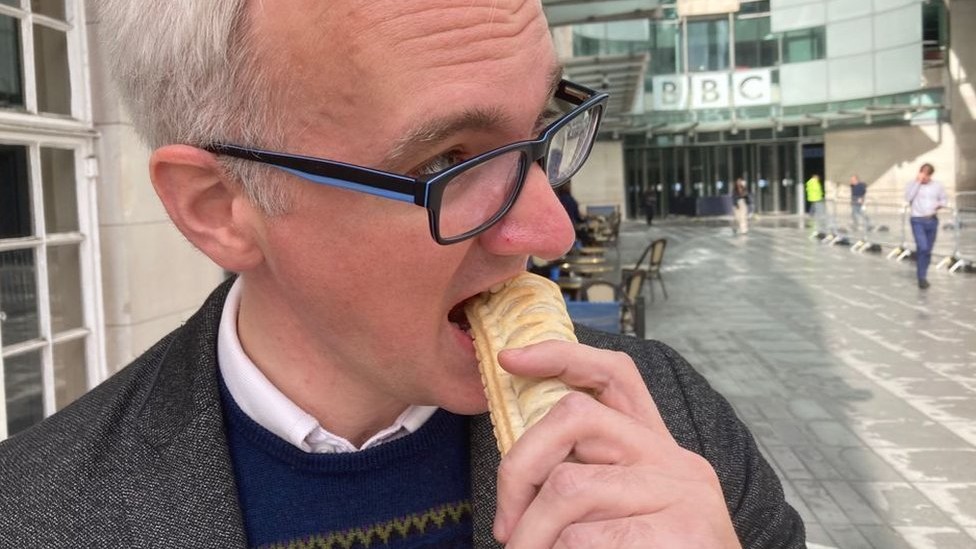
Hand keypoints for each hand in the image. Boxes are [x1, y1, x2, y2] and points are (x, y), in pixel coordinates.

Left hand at [493, 341, 740, 547]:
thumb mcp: (625, 510)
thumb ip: (589, 480)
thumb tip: (519, 476)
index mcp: (656, 448)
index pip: (614, 374)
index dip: (560, 356)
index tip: (511, 359)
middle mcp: (674, 460)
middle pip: (575, 416)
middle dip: (518, 467)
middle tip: (506, 526)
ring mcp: (683, 494)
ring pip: (569, 486)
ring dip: (532, 532)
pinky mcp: (684, 533)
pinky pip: (587, 537)